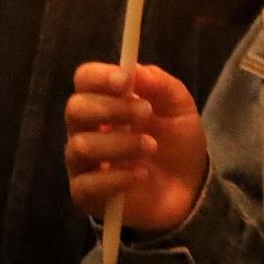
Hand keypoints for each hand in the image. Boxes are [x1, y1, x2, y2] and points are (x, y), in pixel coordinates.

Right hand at [65, 63, 209, 233]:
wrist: (189, 187)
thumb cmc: (177, 141)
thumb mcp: (179, 108)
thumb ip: (160, 85)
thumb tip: (135, 69)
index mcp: (105, 100)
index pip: (84, 79)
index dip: (99, 76)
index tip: (125, 80)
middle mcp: (86, 128)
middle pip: (75, 109)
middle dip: (111, 108)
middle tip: (146, 113)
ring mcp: (82, 162)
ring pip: (81, 146)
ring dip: (121, 144)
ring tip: (151, 147)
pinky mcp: (86, 194)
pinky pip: (87, 184)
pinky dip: (117, 178)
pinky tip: (141, 174)